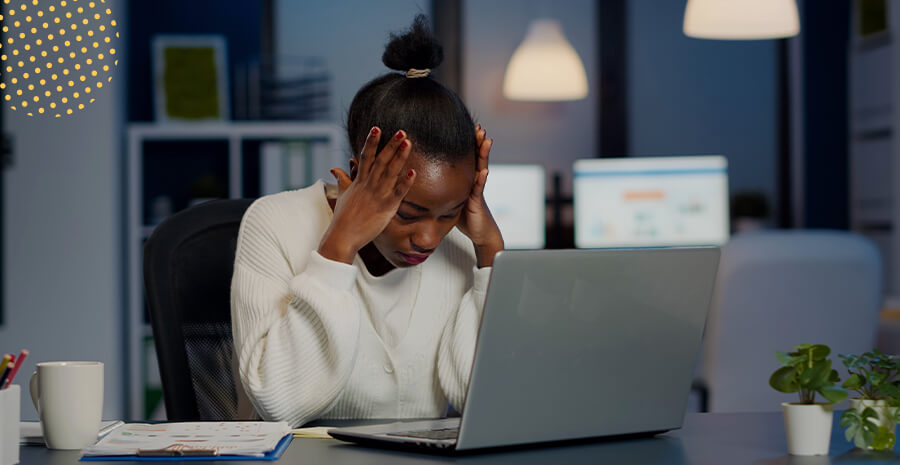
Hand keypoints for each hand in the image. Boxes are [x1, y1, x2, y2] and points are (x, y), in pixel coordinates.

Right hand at [318, 127, 415, 263]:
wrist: (342, 237)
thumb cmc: (342, 218)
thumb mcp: (342, 195)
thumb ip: (342, 180)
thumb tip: (335, 169)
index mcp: (359, 181)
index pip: (365, 156)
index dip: (371, 142)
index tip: (377, 128)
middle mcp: (368, 185)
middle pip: (381, 160)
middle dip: (391, 145)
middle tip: (402, 131)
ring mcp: (378, 195)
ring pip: (390, 172)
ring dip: (399, 157)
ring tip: (408, 143)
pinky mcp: (386, 208)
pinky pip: (398, 193)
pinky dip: (406, 183)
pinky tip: (414, 172)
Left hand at [456, 124, 503, 267]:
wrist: (481, 233)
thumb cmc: (466, 217)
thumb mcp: (452, 199)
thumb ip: (442, 189)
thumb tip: (423, 182)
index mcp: (466, 180)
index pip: (467, 157)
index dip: (468, 144)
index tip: (467, 128)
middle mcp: (474, 182)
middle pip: (477, 158)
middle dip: (478, 142)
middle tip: (479, 127)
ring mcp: (477, 191)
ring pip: (481, 168)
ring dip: (484, 154)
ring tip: (487, 140)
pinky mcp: (477, 202)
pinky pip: (479, 189)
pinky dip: (481, 180)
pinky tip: (484, 172)